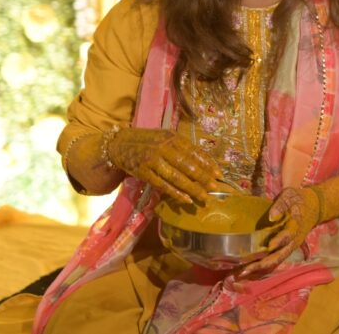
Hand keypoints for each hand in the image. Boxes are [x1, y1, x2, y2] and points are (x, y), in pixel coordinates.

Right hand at [106, 127, 221, 203]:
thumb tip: (203, 161)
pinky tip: (186, 199)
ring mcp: (153, 160)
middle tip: (215, 188)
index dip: (207, 164)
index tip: (219, 174)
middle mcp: (164, 147)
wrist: (119, 143)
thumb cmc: (148, 141)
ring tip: (204, 197)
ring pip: (177, 177)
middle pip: (188, 165)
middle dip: (203, 178)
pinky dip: (175, 193)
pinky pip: (162, 185)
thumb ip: (182, 148)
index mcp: (172, 138)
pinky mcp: (144, 172)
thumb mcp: (165, 138)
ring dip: (192, 188)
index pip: (194, 152)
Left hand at [241, 187, 321, 275]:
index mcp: (296, 227)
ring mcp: (289, 247)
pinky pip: (273, 261)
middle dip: (262, 264)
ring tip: (241, 274)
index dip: (279, 241)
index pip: (288, 236)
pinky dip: (261, 267)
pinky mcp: (284, 250)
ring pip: (275, 262)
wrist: (313, 207)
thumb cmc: (299, 200)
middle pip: (279, 256)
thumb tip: (272, 216)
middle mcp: (293, 241)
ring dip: (259, 269)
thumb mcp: (291, 196)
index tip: (268, 246)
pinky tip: (247, 270)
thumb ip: (281, 205)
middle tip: (244, 270)